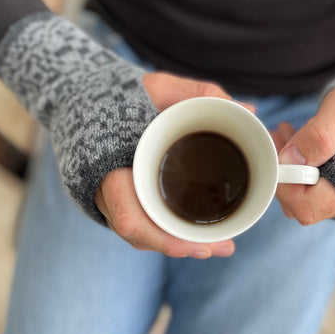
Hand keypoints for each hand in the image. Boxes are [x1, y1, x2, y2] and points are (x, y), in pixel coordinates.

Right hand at [96, 71, 252, 257]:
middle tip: (225, 246)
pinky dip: (171, 232)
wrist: (87, 100)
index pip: (128, 214)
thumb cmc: (121, 95)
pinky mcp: (126, 196)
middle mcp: (108, 190)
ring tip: (223, 244)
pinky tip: (200, 234)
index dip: (160, 236)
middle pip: (141, 233)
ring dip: (181, 243)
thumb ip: (198, 93)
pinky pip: (145, 222)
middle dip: (182, 246)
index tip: (196, 244)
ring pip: (145, 232)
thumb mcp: (159, 87)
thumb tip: (247, 109)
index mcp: (109, 166)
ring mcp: (114, 196)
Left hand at [273, 81, 334, 224]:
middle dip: (284, 171)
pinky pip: (315, 187)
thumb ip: (320, 134)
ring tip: (285, 134)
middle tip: (277, 137)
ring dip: (289, 166)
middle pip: (301, 205)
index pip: (306, 207)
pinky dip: (301, 165)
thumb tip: (289, 162)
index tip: (279, 151)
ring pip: (304, 196)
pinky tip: (297, 139)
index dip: (285, 183)